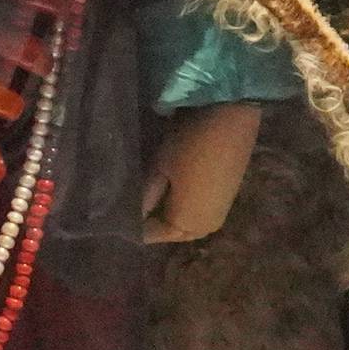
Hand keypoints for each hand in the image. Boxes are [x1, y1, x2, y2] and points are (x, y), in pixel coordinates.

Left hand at [142, 98, 264, 245]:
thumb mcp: (160, 168)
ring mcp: (220, 213)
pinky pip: (199, 210)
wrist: (232, 116)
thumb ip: (145, 196)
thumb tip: (132, 215)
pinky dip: (184, 203)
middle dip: (153, 219)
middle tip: (131, 201)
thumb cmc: (190, 144)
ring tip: (150, 193)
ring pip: (187, 222)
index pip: (151, 234)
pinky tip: (173, 187)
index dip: (134, 223)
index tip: (116, 209)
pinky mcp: (227, 197)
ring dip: (169, 211)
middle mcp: (206, 227)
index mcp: (187, 226)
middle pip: (172, 231)